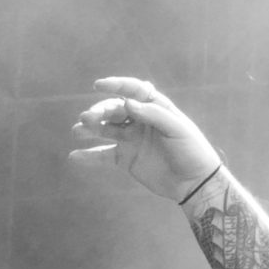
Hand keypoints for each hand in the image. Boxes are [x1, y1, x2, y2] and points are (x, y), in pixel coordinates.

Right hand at [68, 77, 225, 204]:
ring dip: (91, 129)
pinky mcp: (126, 158)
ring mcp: (131, 139)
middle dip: (100, 112)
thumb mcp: (178, 130)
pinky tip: (74, 156)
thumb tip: (128, 102)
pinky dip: (89, 156)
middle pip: (115, 110)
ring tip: (77, 131)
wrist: (195, 183)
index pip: (133, 91)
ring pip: (105, 129)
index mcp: (155, 108)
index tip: (98, 85)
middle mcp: (140, 121)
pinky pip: (103, 155)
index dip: (117, 85)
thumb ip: (154, 115)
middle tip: (87, 118)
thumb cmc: (192, 151)